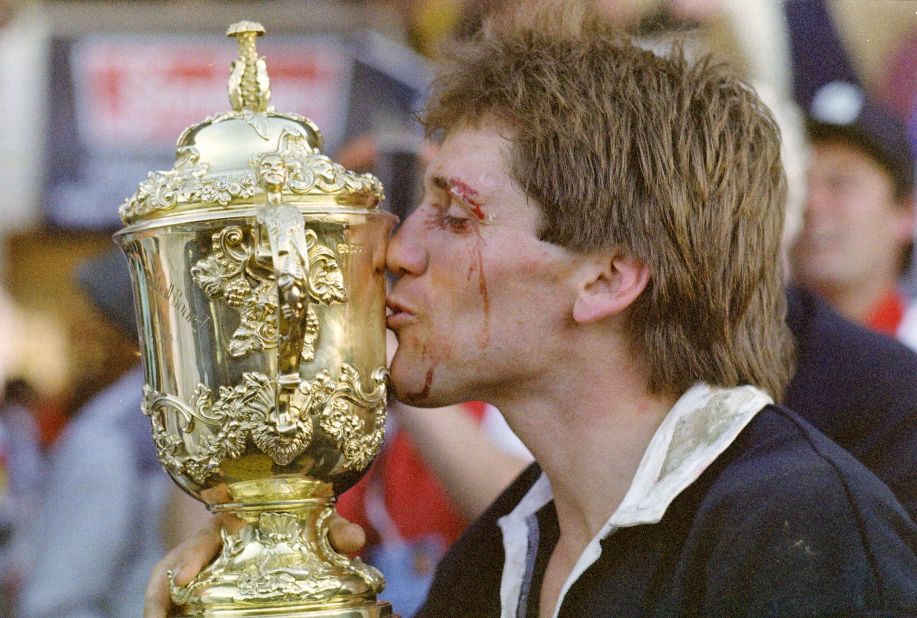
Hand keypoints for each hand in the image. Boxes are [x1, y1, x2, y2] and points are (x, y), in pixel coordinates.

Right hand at [143, 512, 366, 616]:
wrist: (289, 528)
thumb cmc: (301, 525)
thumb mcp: (318, 525)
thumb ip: (335, 531)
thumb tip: (354, 540)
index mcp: (231, 525)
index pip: (202, 539)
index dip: (191, 557)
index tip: (185, 578)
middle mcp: (208, 546)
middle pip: (172, 565)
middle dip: (161, 591)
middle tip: (157, 615)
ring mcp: (199, 567)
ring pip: (166, 583)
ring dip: (158, 605)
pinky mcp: (199, 588)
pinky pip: (175, 600)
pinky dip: (169, 611)